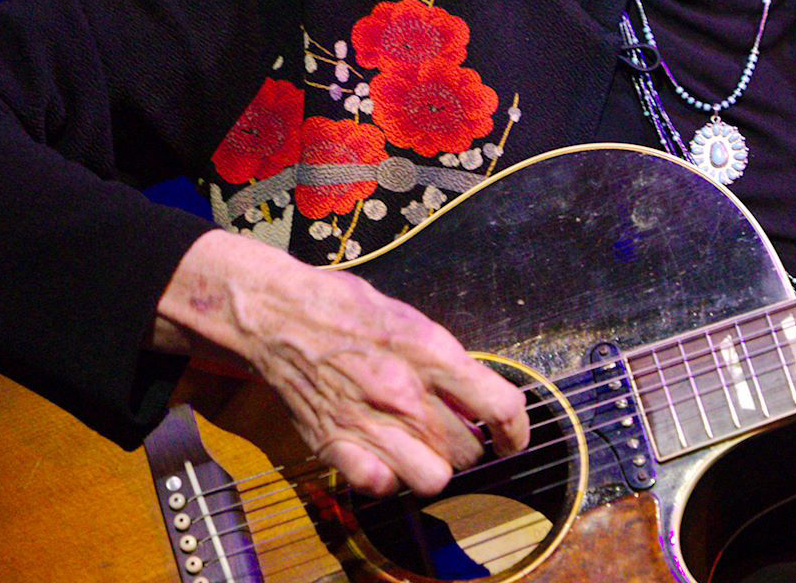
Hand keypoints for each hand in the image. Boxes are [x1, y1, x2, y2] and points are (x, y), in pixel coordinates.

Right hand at [153, 230, 527, 496]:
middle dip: (471, 447)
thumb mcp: (413, 320)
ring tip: (424, 449)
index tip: (512, 439)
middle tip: (455, 432)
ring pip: (433, 479)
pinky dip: (389, 478)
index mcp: (431, 352)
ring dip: (434, 467)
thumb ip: (446, 361)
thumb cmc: (346, 309)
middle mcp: (404, 393)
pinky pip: (382, 486)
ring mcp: (369, 422)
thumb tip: (479, 397)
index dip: (516, 431)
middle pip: (468, 451)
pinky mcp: (334, 444)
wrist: (279, 314)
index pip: (499, 407)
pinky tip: (385, 457)